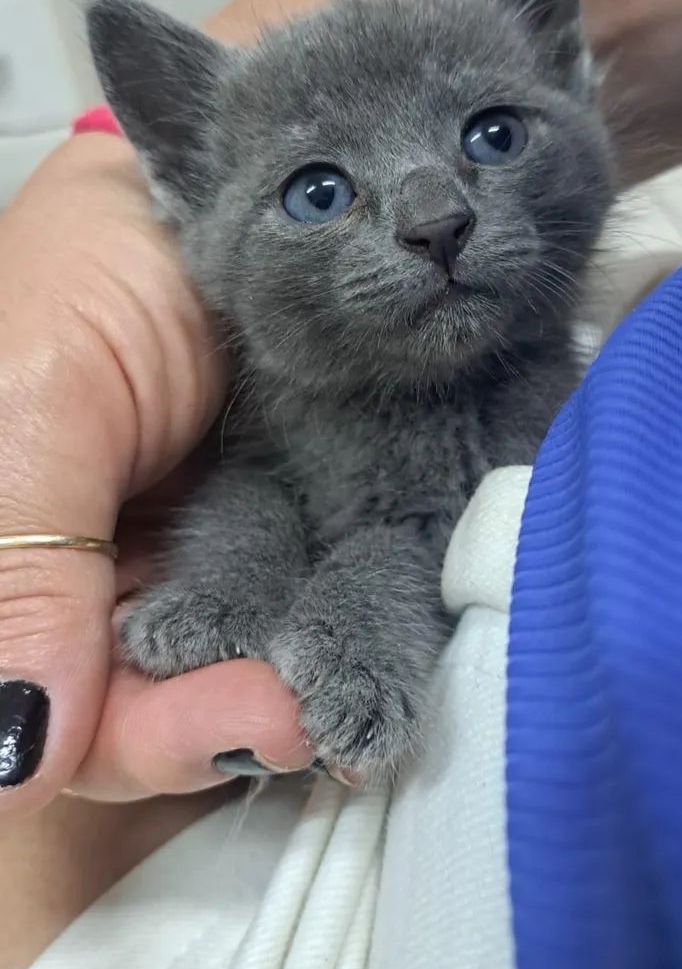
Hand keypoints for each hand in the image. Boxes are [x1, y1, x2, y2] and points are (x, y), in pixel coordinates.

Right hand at [0, 133, 309, 813]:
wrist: (167, 202)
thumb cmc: (76, 284)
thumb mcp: (34, 415)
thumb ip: (24, 578)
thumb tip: (12, 765)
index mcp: (11, 576)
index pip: (45, 701)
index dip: (132, 739)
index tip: (243, 725)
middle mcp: (77, 588)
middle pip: (130, 711)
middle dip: (220, 723)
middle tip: (315, 719)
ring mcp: (161, 566)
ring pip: (209, 676)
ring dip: (279, 689)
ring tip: (354, 692)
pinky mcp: (240, 536)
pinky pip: (274, 611)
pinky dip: (314, 632)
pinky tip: (360, 637)